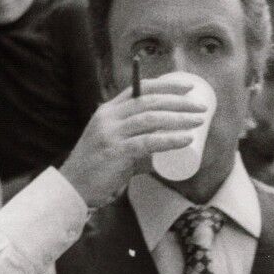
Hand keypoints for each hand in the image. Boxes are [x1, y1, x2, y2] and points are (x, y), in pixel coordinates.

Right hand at [59, 78, 207, 207]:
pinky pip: (148, 142)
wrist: (73, 187)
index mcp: (108, 111)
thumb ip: (136, 143)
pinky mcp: (115, 152)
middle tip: (201, 107)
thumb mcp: (114, 145)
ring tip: (199, 121)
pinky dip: (169, 139)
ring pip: (151, 118)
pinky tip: (186, 139)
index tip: (188, 88)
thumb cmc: (97, 168)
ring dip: (179, 118)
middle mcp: (109, 117)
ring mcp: (111, 133)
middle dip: (179, 101)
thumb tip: (163, 149)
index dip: (166, 85)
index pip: (140, 88)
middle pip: (149, 100)